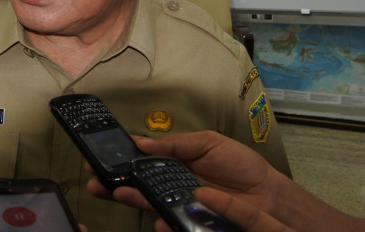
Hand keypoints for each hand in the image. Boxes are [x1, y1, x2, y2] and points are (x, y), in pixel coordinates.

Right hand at [86, 131, 283, 219]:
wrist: (269, 195)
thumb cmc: (241, 166)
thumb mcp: (208, 143)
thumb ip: (176, 143)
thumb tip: (142, 141)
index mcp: (173, 163)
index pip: (140, 161)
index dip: (120, 160)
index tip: (99, 157)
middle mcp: (171, 185)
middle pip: (136, 185)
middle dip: (113, 183)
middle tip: (95, 180)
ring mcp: (179, 205)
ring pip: (149, 204)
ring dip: (131, 199)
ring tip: (116, 193)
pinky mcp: (190, 223)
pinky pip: (172, 225)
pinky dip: (163, 224)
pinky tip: (157, 220)